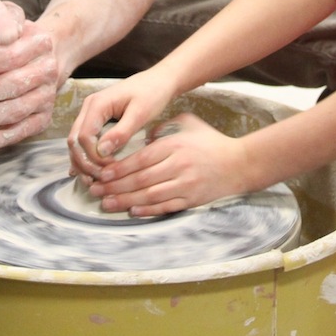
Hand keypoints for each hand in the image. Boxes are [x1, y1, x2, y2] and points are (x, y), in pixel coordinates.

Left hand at [0, 9, 64, 151]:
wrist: (49, 55)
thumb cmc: (15, 38)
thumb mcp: (7, 20)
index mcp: (39, 42)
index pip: (10, 56)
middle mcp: (48, 70)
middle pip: (12, 87)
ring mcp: (48, 95)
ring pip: (15, 111)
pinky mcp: (44, 117)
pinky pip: (23, 131)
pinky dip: (0, 139)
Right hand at [67, 69, 180, 178]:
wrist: (159, 80)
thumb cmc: (153, 94)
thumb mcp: (140, 113)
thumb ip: (121, 132)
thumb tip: (101, 151)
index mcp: (98, 104)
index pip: (84, 137)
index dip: (94, 157)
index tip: (110, 169)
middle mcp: (89, 107)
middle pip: (74, 140)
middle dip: (84, 162)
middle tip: (98, 180)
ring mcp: (90, 112)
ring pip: (76, 141)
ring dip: (82, 161)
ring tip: (92, 181)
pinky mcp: (96, 118)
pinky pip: (84, 139)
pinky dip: (84, 155)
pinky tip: (87, 171)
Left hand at [82, 113, 250, 216]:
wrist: (240, 164)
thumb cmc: (211, 142)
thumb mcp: (189, 124)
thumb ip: (165, 126)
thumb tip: (143, 136)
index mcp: (175, 146)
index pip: (141, 159)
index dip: (119, 168)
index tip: (101, 173)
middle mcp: (179, 166)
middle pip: (141, 179)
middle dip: (115, 186)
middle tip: (95, 190)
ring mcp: (186, 185)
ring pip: (150, 195)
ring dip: (125, 201)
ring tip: (107, 203)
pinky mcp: (192, 200)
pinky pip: (165, 207)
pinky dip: (147, 210)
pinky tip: (132, 211)